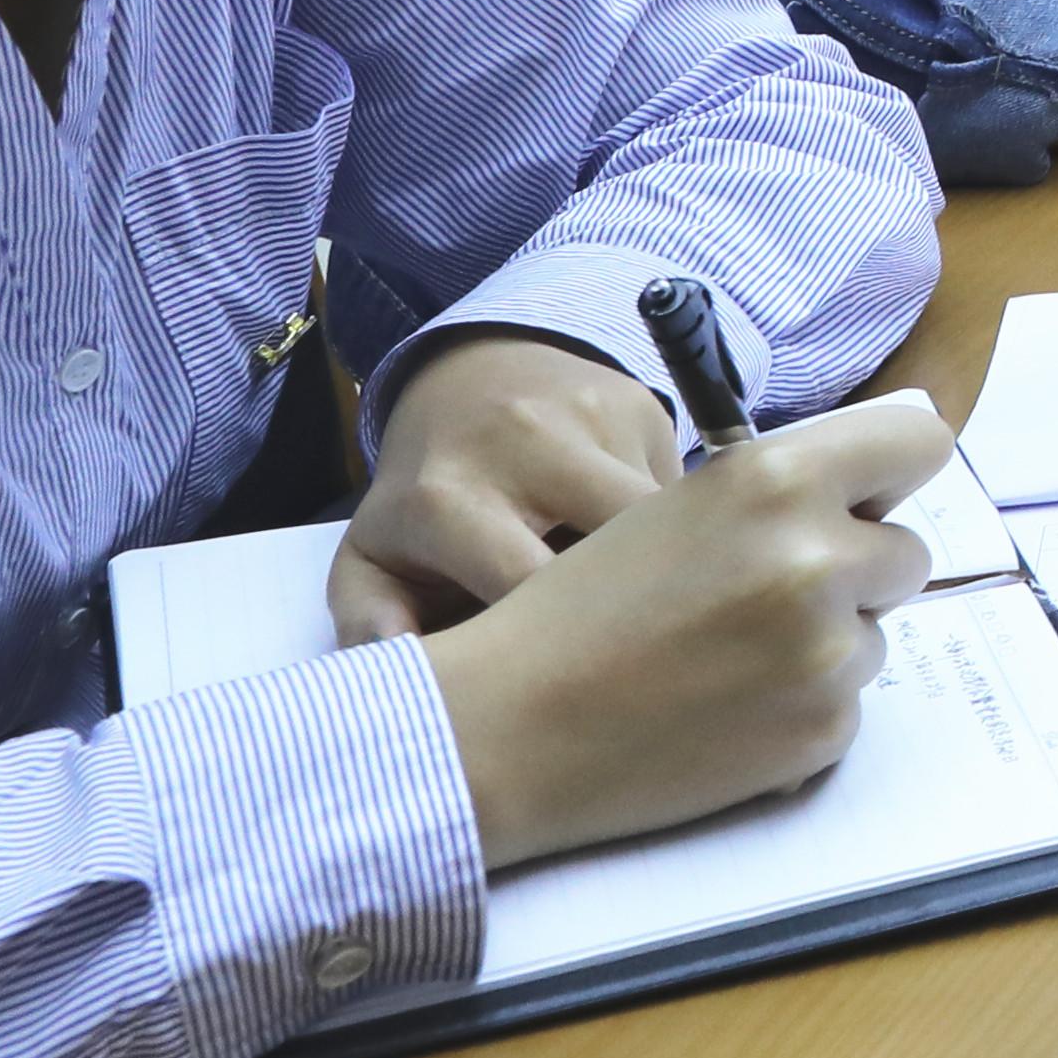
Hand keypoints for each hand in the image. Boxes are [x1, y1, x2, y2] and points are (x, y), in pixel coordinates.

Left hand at [333, 328, 679, 642]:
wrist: (469, 374)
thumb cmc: (425, 493)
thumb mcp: (374, 558)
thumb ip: (371, 624)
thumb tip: (408, 676)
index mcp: (447, 499)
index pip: (527, 595)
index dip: (557, 653)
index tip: (566, 683)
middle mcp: (524, 445)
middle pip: (619, 557)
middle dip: (636, 614)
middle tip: (632, 658)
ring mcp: (593, 419)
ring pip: (672, 525)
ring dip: (671, 573)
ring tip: (648, 610)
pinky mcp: (645, 406)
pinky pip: (687, 495)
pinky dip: (681, 532)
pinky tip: (657, 550)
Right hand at [416, 393, 952, 865]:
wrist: (512, 727)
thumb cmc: (582, 607)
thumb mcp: (681, 507)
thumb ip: (783, 489)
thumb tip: (874, 489)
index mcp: (778, 479)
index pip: (917, 447)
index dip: (893, 474)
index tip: (871, 497)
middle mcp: (817, 557)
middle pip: (905, 553)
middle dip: (855, 571)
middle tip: (767, 595)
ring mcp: (828, 650)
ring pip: (875, 634)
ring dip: (825, 643)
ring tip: (723, 658)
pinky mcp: (825, 728)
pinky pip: (848, 701)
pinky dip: (801, 707)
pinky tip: (722, 709)